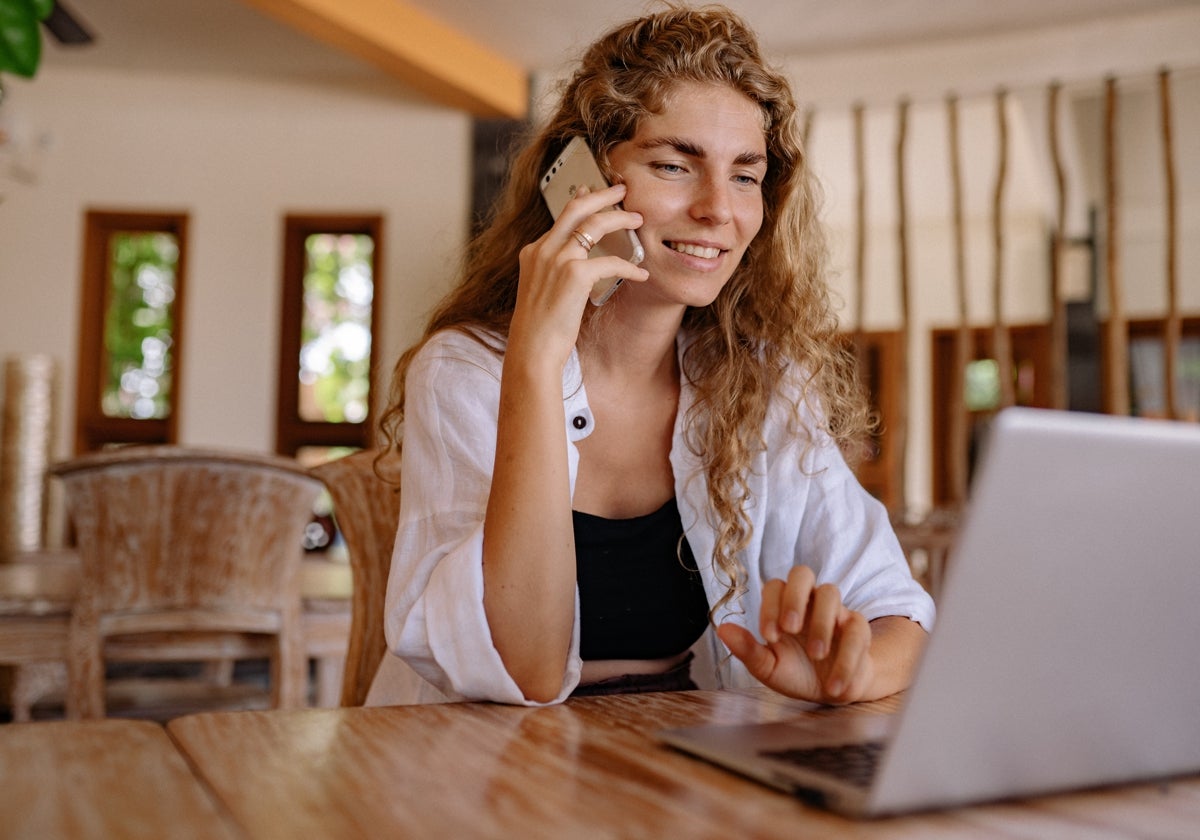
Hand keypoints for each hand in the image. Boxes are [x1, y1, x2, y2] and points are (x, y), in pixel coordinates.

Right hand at [508, 184, 646, 370]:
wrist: (532, 349)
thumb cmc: (540, 329)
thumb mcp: (541, 291)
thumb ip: (554, 271)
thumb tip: (577, 265)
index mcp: (533, 252)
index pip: (561, 217)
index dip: (581, 201)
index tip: (592, 190)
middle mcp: (543, 250)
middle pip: (576, 207)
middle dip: (602, 194)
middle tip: (622, 189)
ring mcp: (557, 260)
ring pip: (595, 224)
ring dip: (621, 219)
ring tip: (638, 220)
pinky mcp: (574, 275)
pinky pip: (611, 260)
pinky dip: (629, 265)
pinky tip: (641, 273)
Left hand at [716, 565, 874, 703]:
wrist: (832, 692)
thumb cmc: (796, 673)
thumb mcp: (769, 667)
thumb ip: (747, 649)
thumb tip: (721, 628)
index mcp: (783, 606)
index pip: (774, 587)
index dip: (770, 606)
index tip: (769, 637)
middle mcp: (809, 601)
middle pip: (802, 573)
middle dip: (794, 597)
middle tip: (790, 628)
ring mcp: (835, 610)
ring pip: (831, 593)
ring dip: (822, 624)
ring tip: (816, 655)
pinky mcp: (858, 628)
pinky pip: (856, 629)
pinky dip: (846, 658)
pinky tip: (833, 685)